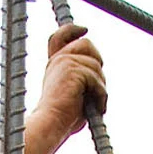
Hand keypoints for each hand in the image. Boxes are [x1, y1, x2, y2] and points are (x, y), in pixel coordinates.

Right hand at [34, 23, 105, 141]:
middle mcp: (58, 59)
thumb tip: (99, 71)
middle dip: (98, 62)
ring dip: (101, 87)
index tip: (84, 29)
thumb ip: (82, 77)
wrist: (51, 125)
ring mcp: (64, 62)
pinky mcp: (72, 71)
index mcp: (55, 63)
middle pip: (87, 44)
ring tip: (96, 103)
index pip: (61, 36)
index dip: (72, 29)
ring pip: (96, 65)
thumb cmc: (63, 117)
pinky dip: (101, 96)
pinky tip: (97, 108)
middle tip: (98, 86)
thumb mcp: (74, 92)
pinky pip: (97, 79)